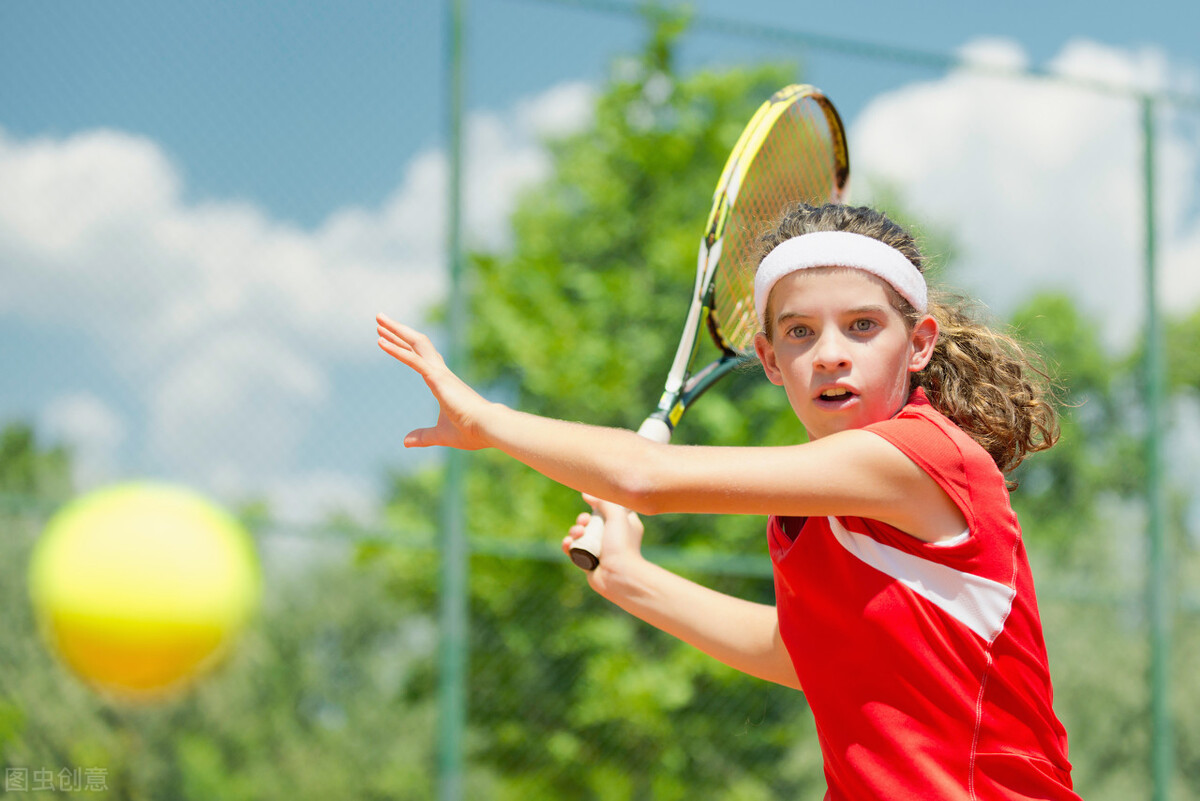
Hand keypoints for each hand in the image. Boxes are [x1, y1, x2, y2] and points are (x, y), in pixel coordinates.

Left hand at [376, 313, 492, 449]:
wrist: (488, 428)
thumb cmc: (471, 431)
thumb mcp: (441, 435)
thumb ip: (424, 436)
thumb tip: (406, 441)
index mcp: (442, 381)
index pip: (419, 357)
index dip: (403, 346)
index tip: (386, 337)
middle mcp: (441, 372)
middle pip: (416, 343)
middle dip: (398, 330)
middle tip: (379, 320)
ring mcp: (439, 373)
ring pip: (415, 343)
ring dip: (396, 330)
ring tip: (378, 320)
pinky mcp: (437, 378)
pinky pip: (413, 359)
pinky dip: (396, 349)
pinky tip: (381, 341)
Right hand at [562, 493, 645, 593]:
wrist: (618, 576)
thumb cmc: (622, 545)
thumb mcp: (617, 515)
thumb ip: (603, 501)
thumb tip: (586, 494)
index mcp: (625, 525)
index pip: (611, 510)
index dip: (600, 505)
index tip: (590, 500)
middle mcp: (613, 537)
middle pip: (592, 522)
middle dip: (583, 519)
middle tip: (584, 521)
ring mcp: (600, 550)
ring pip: (581, 536)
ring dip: (574, 531)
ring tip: (577, 534)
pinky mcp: (588, 562)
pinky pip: (574, 550)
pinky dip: (569, 545)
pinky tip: (568, 544)